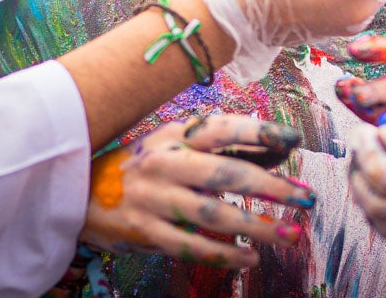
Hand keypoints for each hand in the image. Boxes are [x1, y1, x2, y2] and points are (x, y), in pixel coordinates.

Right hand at [81, 115, 312, 267]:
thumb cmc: (145, 163)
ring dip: (257, 227)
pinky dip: (224, 255)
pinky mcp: (146, 231)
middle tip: (306, 199)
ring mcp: (155, 198)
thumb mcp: (178, 142)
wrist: (80, 190)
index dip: (259, 132)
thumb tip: (281, 152)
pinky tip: (251, 258)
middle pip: (226, 175)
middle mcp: (167, 162)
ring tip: (290, 235)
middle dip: (271, 188)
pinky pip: (192, 246)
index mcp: (177, 134)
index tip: (294, 141)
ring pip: (214, 216)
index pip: (223, 128)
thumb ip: (226, 148)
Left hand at [349, 121, 385, 272]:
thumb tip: (384, 132)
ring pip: (379, 220)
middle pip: (374, 203)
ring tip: (370, 159)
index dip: (366, 152)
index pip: (384, 178)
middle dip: (358, 169)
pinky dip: (377, 206)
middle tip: (362, 141)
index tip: (366, 129)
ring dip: (363, 189)